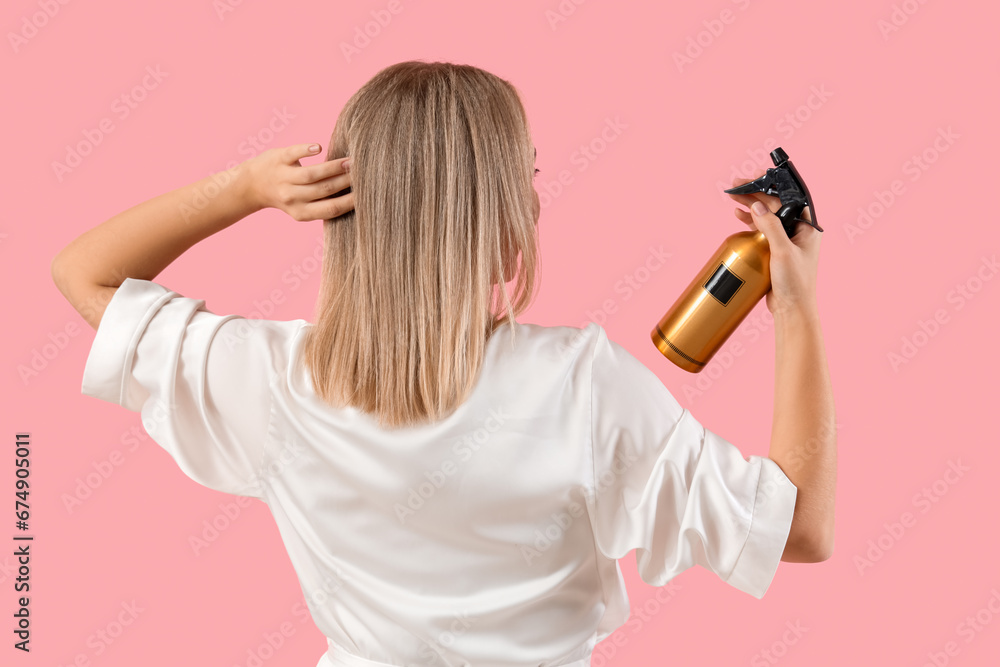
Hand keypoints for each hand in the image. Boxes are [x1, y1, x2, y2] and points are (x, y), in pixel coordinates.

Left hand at [243, 143, 353, 220]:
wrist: (252, 185)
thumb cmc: (287, 196)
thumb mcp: (302, 208)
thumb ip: (323, 204)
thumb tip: (357, 196)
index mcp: (301, 213)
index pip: (331, 208)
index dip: (350, 201)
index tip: (366, 193)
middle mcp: (292, 197)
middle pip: (324, 189)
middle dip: (346, 181)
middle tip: (363, 172)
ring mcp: (284, 178)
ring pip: (312, 174)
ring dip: (333, 167)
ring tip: (351, 162)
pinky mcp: (278, 159)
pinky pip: (294, 154)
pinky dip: (306, 151)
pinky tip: (319, 147)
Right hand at [728, 171, 821, 317]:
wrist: (792, 309)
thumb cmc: (795, 283)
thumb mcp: (782, 252)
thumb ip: (771, 227)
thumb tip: (757, 206)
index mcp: (806, 227)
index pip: (787, 198)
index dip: (769, 186)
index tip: (752, 178)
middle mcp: (797, 231)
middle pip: (774, 205)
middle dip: (754, 194)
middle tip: (735, 186)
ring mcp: (786, 241)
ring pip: (766, 216)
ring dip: (750, 206)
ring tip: (732, 198)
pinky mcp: (775, 251)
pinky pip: (762, 230)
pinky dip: (750, 222)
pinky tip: (739, 216)